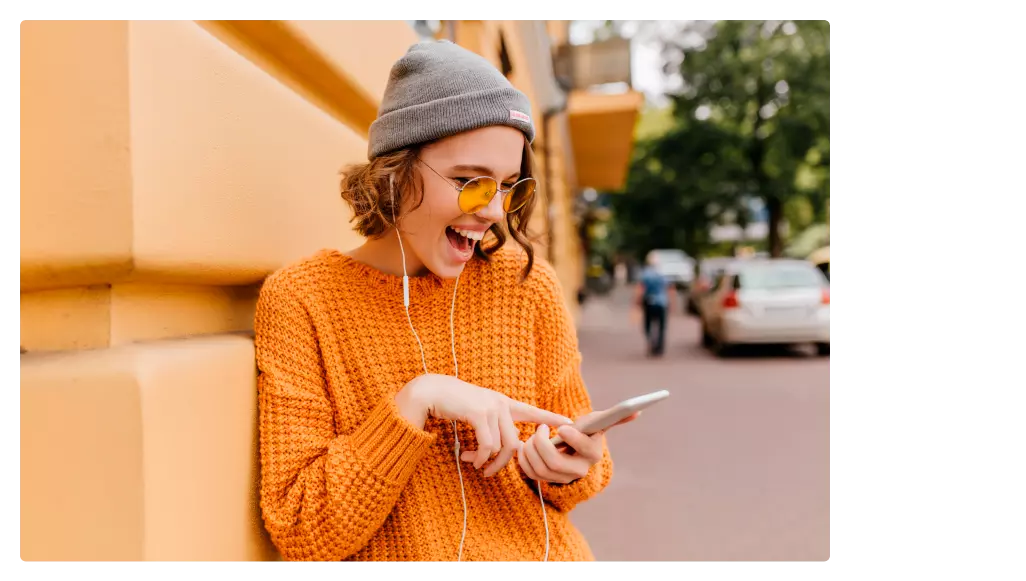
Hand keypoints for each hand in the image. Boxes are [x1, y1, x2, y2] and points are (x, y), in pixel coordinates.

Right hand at [395, 374, 571, 476]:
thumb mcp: (477, 412)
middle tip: (487, 472)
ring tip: (473, 464)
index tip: (571, 422)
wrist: (431, 392)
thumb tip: (496, 450)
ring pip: (502, 446)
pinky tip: (469, 459)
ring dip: (487, 462)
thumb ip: (490, 425)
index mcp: (503, 403)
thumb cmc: (452, 404)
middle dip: (503, 463)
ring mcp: (491, 407)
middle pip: (515, 443)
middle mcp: (501, 404)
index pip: (532, 411)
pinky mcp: (479, 413)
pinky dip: (479, 457)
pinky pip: (487, 445)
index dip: (552, 417)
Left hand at [517, 411, 640, 483]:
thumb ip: (617, 416)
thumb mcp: (599, 423)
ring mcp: (563, 478)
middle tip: (539, 429)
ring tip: (532, 436)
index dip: (572, 438)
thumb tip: (637, 410)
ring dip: (530, 450)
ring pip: (540, 469)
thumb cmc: (587, 433)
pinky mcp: (548, 481)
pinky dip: (524, 459)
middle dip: (541, 444)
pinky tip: (525, 446)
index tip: (561, 427)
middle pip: (555, 463)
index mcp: (593, 453)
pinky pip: (531, 474)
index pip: (584, 449)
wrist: (574, 452)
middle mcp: (579, 470)